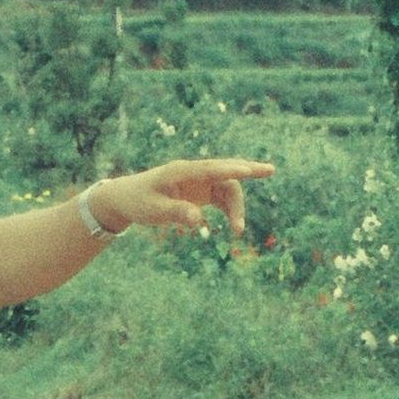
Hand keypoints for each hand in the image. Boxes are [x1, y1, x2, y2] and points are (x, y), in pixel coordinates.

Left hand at [90, 157, 279, 239]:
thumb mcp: (153, 211)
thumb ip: (176, 213)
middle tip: (272, 170)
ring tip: (237, 231)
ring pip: (226, 187)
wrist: (126, 199)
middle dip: (249, 170)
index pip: (210, 167)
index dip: (231, 167)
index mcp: (181, 171)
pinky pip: (221, 197)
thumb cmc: (138, 202)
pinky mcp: (200, 191)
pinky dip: (230, 210)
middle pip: (225, 171)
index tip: (248, 167)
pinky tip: (234, 226)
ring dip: (236, 206)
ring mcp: (198, 181)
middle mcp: (193, 173)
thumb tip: (198, 220)